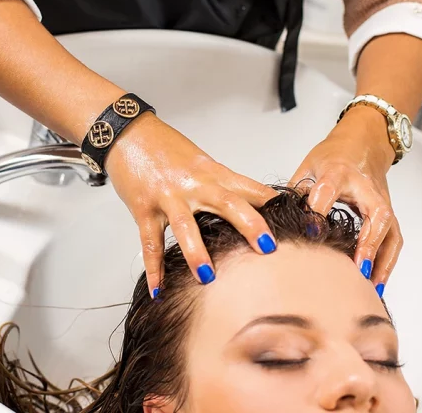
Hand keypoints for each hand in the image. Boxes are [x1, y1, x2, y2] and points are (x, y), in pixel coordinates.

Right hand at [104, 112, 278, 295]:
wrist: (127, 132)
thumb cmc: (164, 146)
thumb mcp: (198, 160)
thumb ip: (219, 182)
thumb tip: (245, 202)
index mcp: (210, 172)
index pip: (247, 187)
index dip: (271, 202)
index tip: (294, 217)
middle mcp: (193, 184)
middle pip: (226, 203)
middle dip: (247, 224)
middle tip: (267, 247)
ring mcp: (167, 197)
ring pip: (185, 225)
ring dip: (196, 252)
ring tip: (208, 277)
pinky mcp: (144, 208)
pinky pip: (149, 241)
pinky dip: (153, 267)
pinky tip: (159, 288)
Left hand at [290, 105, 400, 296]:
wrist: (362, 143)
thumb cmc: (331, 156)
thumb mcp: (307, 167)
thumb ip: (296, 193)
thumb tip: (276, 221)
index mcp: (337, 172)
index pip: (328, 192)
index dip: (318, 211)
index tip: (311, 233)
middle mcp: (365, 187)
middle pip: (375, 214)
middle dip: (368, 243)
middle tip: (357, 270)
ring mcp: (381, 200)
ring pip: (390, 231)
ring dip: (382, 260)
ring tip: (371, 287)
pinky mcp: (388, 211)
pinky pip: (394, 239)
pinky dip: (387, 262)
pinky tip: (377, 282)